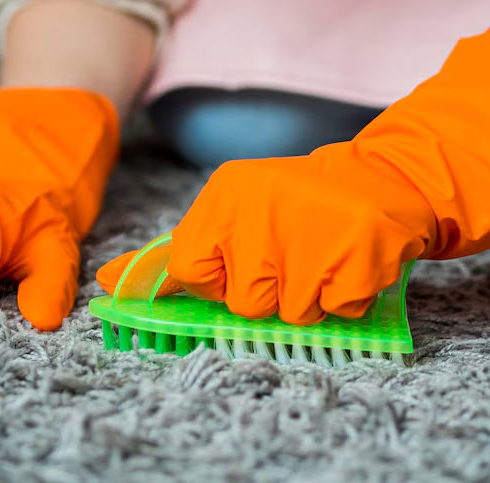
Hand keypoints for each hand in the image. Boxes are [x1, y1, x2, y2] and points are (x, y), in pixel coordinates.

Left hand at [99, 23, 489, 321]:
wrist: (381, 176)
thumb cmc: (294, 204)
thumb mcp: (231, 212)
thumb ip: (175, 252)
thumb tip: (108, 284)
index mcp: (226, 195)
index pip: (191, 267)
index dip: (217, 279)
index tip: (239, 266)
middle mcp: (263, 209)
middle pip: (245, 301)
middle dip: (268, 292)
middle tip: (290, 257)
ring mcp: (313, 231)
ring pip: (293, 313)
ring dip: (310, 297)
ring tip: (322, 256)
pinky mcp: (360, 253)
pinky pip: (339, 310)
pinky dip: (346, 297)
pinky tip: (349, 261)